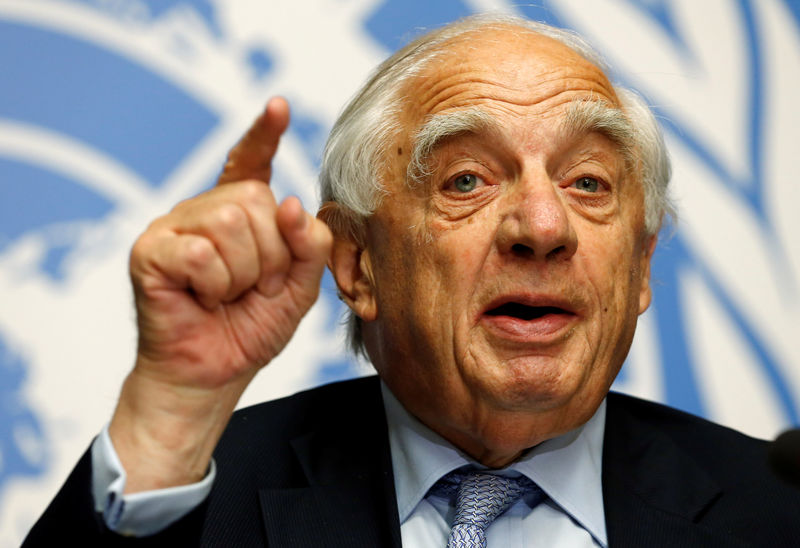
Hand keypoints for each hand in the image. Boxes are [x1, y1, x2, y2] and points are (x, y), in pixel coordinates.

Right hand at [109, 97, 332, 491]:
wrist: (214, 374)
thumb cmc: (251, 328)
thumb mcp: (300, 286)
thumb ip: (309, 245)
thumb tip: (294, 203)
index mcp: (238, 215)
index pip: (250, 163)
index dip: (263, 134)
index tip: (279, 106)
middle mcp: (204, 211)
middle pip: (256, 200)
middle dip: (271, 255)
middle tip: (255, 287)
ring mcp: (173, 226)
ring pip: (231, 223)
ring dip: (244, 273)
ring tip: (228, 294)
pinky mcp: (150, 250)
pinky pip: (201, 252)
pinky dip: (215, 285)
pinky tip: (202, 298)